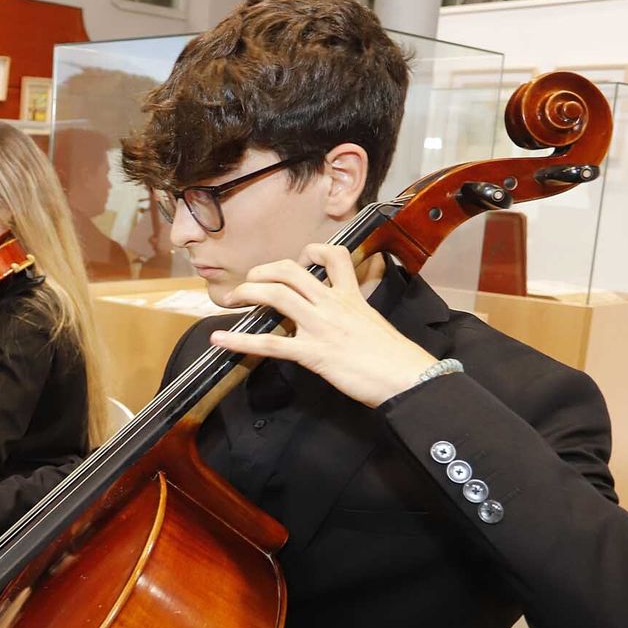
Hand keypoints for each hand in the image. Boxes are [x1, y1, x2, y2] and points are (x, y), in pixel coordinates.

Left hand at [209, 244, 437, 408]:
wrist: (407, 377)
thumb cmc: (394, 355)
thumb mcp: (373, 322)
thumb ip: (353, 312)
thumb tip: (340, 315)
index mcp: (350, 296)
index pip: (333, 256)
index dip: (312, 250)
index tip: (300, 259)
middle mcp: (332, 304)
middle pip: (290, 271)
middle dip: (263, 271)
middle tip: (251, 280)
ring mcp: (320, 326)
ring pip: (277, 295)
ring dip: (248, 292)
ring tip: (232, 298)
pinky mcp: (313, 352)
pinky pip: (270, 343)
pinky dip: (240, 341)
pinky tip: (220, 340)